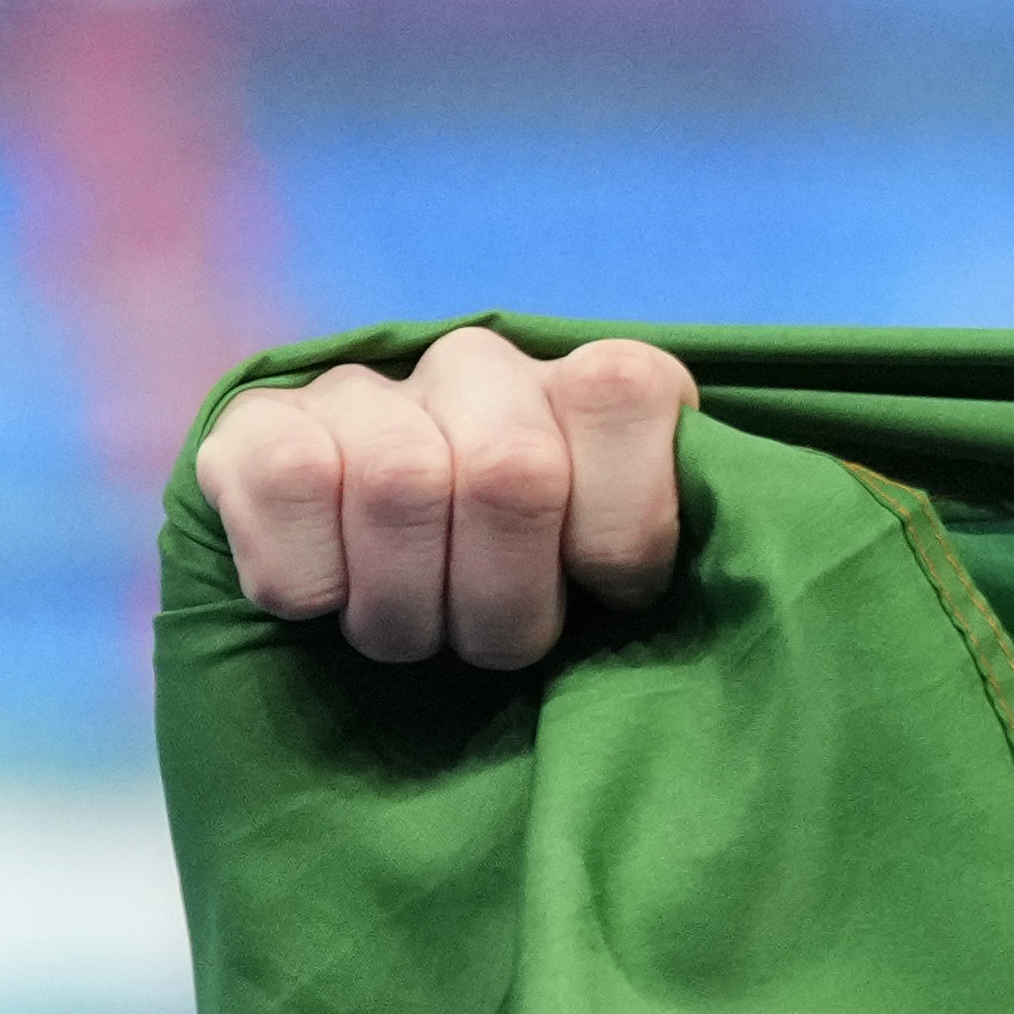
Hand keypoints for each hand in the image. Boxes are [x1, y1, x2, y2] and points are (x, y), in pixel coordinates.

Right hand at [193, 330, 693, 671]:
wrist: (378, 639)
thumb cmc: (540, 626)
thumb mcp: (632, 597)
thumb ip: (685, 552)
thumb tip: (759, 554)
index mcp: (600, 387)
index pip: (622, 391)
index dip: (618, 530)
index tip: (610, 594)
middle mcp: (483, 366)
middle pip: (511, 472)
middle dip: (506, 605)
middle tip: (492, 647)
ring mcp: (363, 390)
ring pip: (402, 483)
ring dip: (410, 609)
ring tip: (414, 634)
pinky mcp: (253, 426)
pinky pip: (293, 482)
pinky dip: (315, 579)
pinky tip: (329, 601)